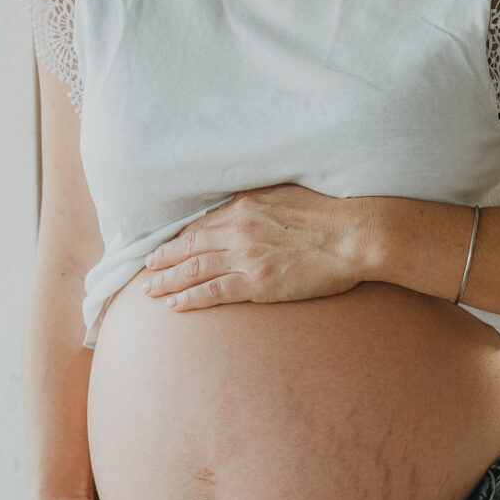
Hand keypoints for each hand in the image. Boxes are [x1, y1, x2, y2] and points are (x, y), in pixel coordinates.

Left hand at [142, 184, 364, 308]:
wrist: (354, 235)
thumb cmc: (330, 214)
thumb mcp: (288, 194)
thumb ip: (261, 201)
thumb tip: (245, 203)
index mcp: (245, 206)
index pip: (201, 224)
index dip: (178, 238)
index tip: (164, 246)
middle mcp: (238, 229)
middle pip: (190, 245)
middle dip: (164, 258)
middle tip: (145, 269)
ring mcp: (246, 257)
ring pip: (195, 270)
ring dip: (168, 281)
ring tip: (150, 290)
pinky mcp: (257, 283)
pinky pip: (214, 292)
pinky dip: (191, 298)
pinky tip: (175, 306)